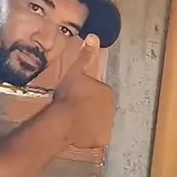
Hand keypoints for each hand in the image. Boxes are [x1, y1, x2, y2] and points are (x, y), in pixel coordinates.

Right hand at [53, 34, 113, 148]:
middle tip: (73, 108)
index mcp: (107, 91)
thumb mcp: (75, 72)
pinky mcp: (101, 140)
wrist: (64, 120)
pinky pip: (95, 137)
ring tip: (73, 122)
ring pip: (97, 122)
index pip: (98, 91)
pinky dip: (88, 136)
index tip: (75, 95)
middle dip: (89, 107)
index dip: (86, 93)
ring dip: (89, 121)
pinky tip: (77, 134)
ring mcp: (107, 125)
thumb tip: (94, 36)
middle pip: (99, 107)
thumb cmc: (69, 95)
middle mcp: (112, 108)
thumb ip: (85, 56)